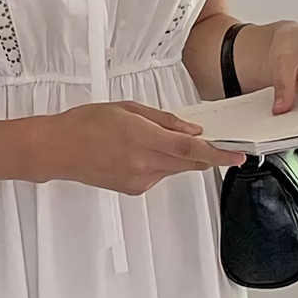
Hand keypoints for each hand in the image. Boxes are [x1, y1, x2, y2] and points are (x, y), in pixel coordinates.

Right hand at [34, 102, 244, 194]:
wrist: (59, 149)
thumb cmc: (86, 123)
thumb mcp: (126, 108)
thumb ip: (163, 120)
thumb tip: (190, 128)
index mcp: (143, 138)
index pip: (191, 148)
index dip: (219, 153)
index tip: (238, 155)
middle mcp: (144, 163)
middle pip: (188, 162)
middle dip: (201, 152)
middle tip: (208, 140)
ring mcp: (139, 180)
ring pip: (173, 168)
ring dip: (176, 155)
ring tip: (150, 137)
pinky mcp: (133, 189)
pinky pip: (158, 175)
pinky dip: (159, 163)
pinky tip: (138, 150)